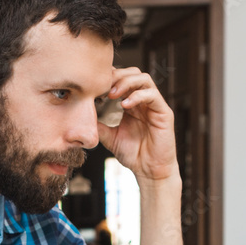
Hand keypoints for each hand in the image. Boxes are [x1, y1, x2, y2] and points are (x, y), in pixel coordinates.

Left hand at [97, 67, 178, 183]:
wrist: (149, 171)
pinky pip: (153, 95)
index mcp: (132, 103)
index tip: (94, 88)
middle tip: (102, 88)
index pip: (122, 80)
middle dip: (117, 76)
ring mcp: (155, 105)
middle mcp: (144, 101)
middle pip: (133, 73)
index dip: (109, 79)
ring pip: (144, 79)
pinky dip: (138, 96)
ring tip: (112, 95)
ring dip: (126, 82)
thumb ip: (99, 126)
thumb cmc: (133, 155)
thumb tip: (81, 118)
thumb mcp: (110, 138)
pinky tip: (125, 105)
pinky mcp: (164, 112)